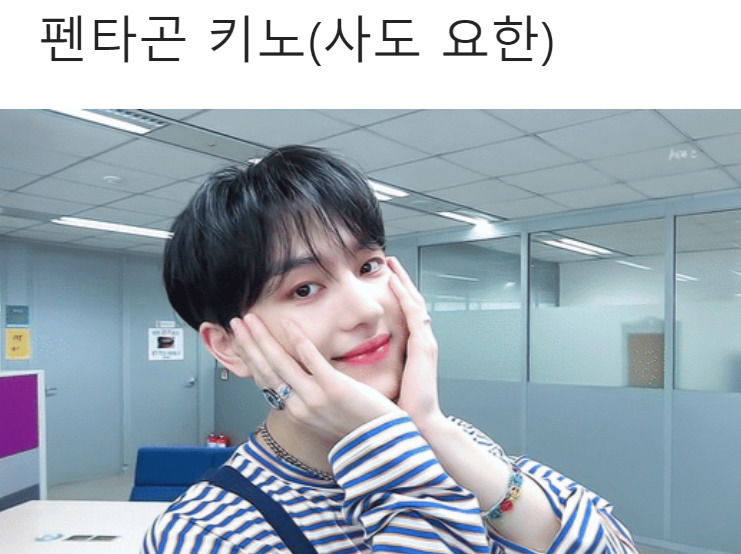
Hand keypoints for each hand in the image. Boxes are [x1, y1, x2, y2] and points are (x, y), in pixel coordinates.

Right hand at [229, 314, 400, 443]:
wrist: (383, 443)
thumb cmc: (359, 427)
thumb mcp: (324, 414)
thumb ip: (309, 395)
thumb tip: (300, 375)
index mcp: (296, 412)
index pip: (264, 380)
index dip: (249, 358)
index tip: (241, 340)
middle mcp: (299, 406)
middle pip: (265, 369)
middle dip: (247, 344)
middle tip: (236, 323)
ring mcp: (315, 397)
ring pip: (280, 363)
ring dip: (262, 338)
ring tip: (251, 320)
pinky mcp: (333, 388)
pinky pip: (311, 359)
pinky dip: (298, 340)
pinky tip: (288, 324)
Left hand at [387, 257, 443, 427]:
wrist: (417, 425)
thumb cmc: (398, 409)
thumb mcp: (384, 381)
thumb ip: (373, 368)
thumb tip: (348, 364)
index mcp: (412, 351)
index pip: (405, 316)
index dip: (396, 297)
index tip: (385, 281)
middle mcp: (421, 343)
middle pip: (412, 304)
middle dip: (402, 282)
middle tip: (391, 263)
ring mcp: (425, 343)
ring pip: (415, 303)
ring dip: (404, 282)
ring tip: (393, 265)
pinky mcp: (424, 347)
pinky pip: (415, 314)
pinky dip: (405, 296)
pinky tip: (394, 283)